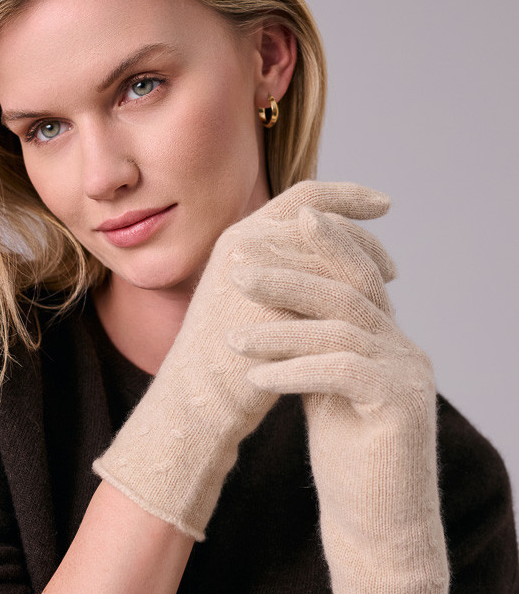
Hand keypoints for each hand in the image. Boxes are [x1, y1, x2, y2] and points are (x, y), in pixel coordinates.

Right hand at [93, 180, 392, 541]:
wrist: (199, 397)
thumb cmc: (226, 352)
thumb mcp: (249, 295)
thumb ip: (282, 265)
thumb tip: (335, 246)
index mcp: (241, 235)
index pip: (306, 198)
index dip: (349, 196)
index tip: (385, 204)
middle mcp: (248, 245)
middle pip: (329, 226)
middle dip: (367, 243)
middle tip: (393, 270)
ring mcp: (260, 275)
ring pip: (337, 261)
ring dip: (369, 277)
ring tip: (387, 299)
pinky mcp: (274, 309)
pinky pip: (336, 297)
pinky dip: (362, 306)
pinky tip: (375, 322)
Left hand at [225, 204, 456, 593]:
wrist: (377, 528)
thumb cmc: (346, 461)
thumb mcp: (324, 390)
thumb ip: (312, 347)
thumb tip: (274, 303)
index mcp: (386, 341)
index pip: (358, 277)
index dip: (324, 246)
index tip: (278, 224)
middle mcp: (405, 350)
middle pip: (348, 291)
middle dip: (290, 274)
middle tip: (237, 268)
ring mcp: (409, 376)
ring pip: (341, 328)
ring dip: (279, 329)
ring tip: (230, 340)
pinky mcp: (403, 405)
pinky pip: (343, 370)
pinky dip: (294, 370)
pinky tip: (255, 378)